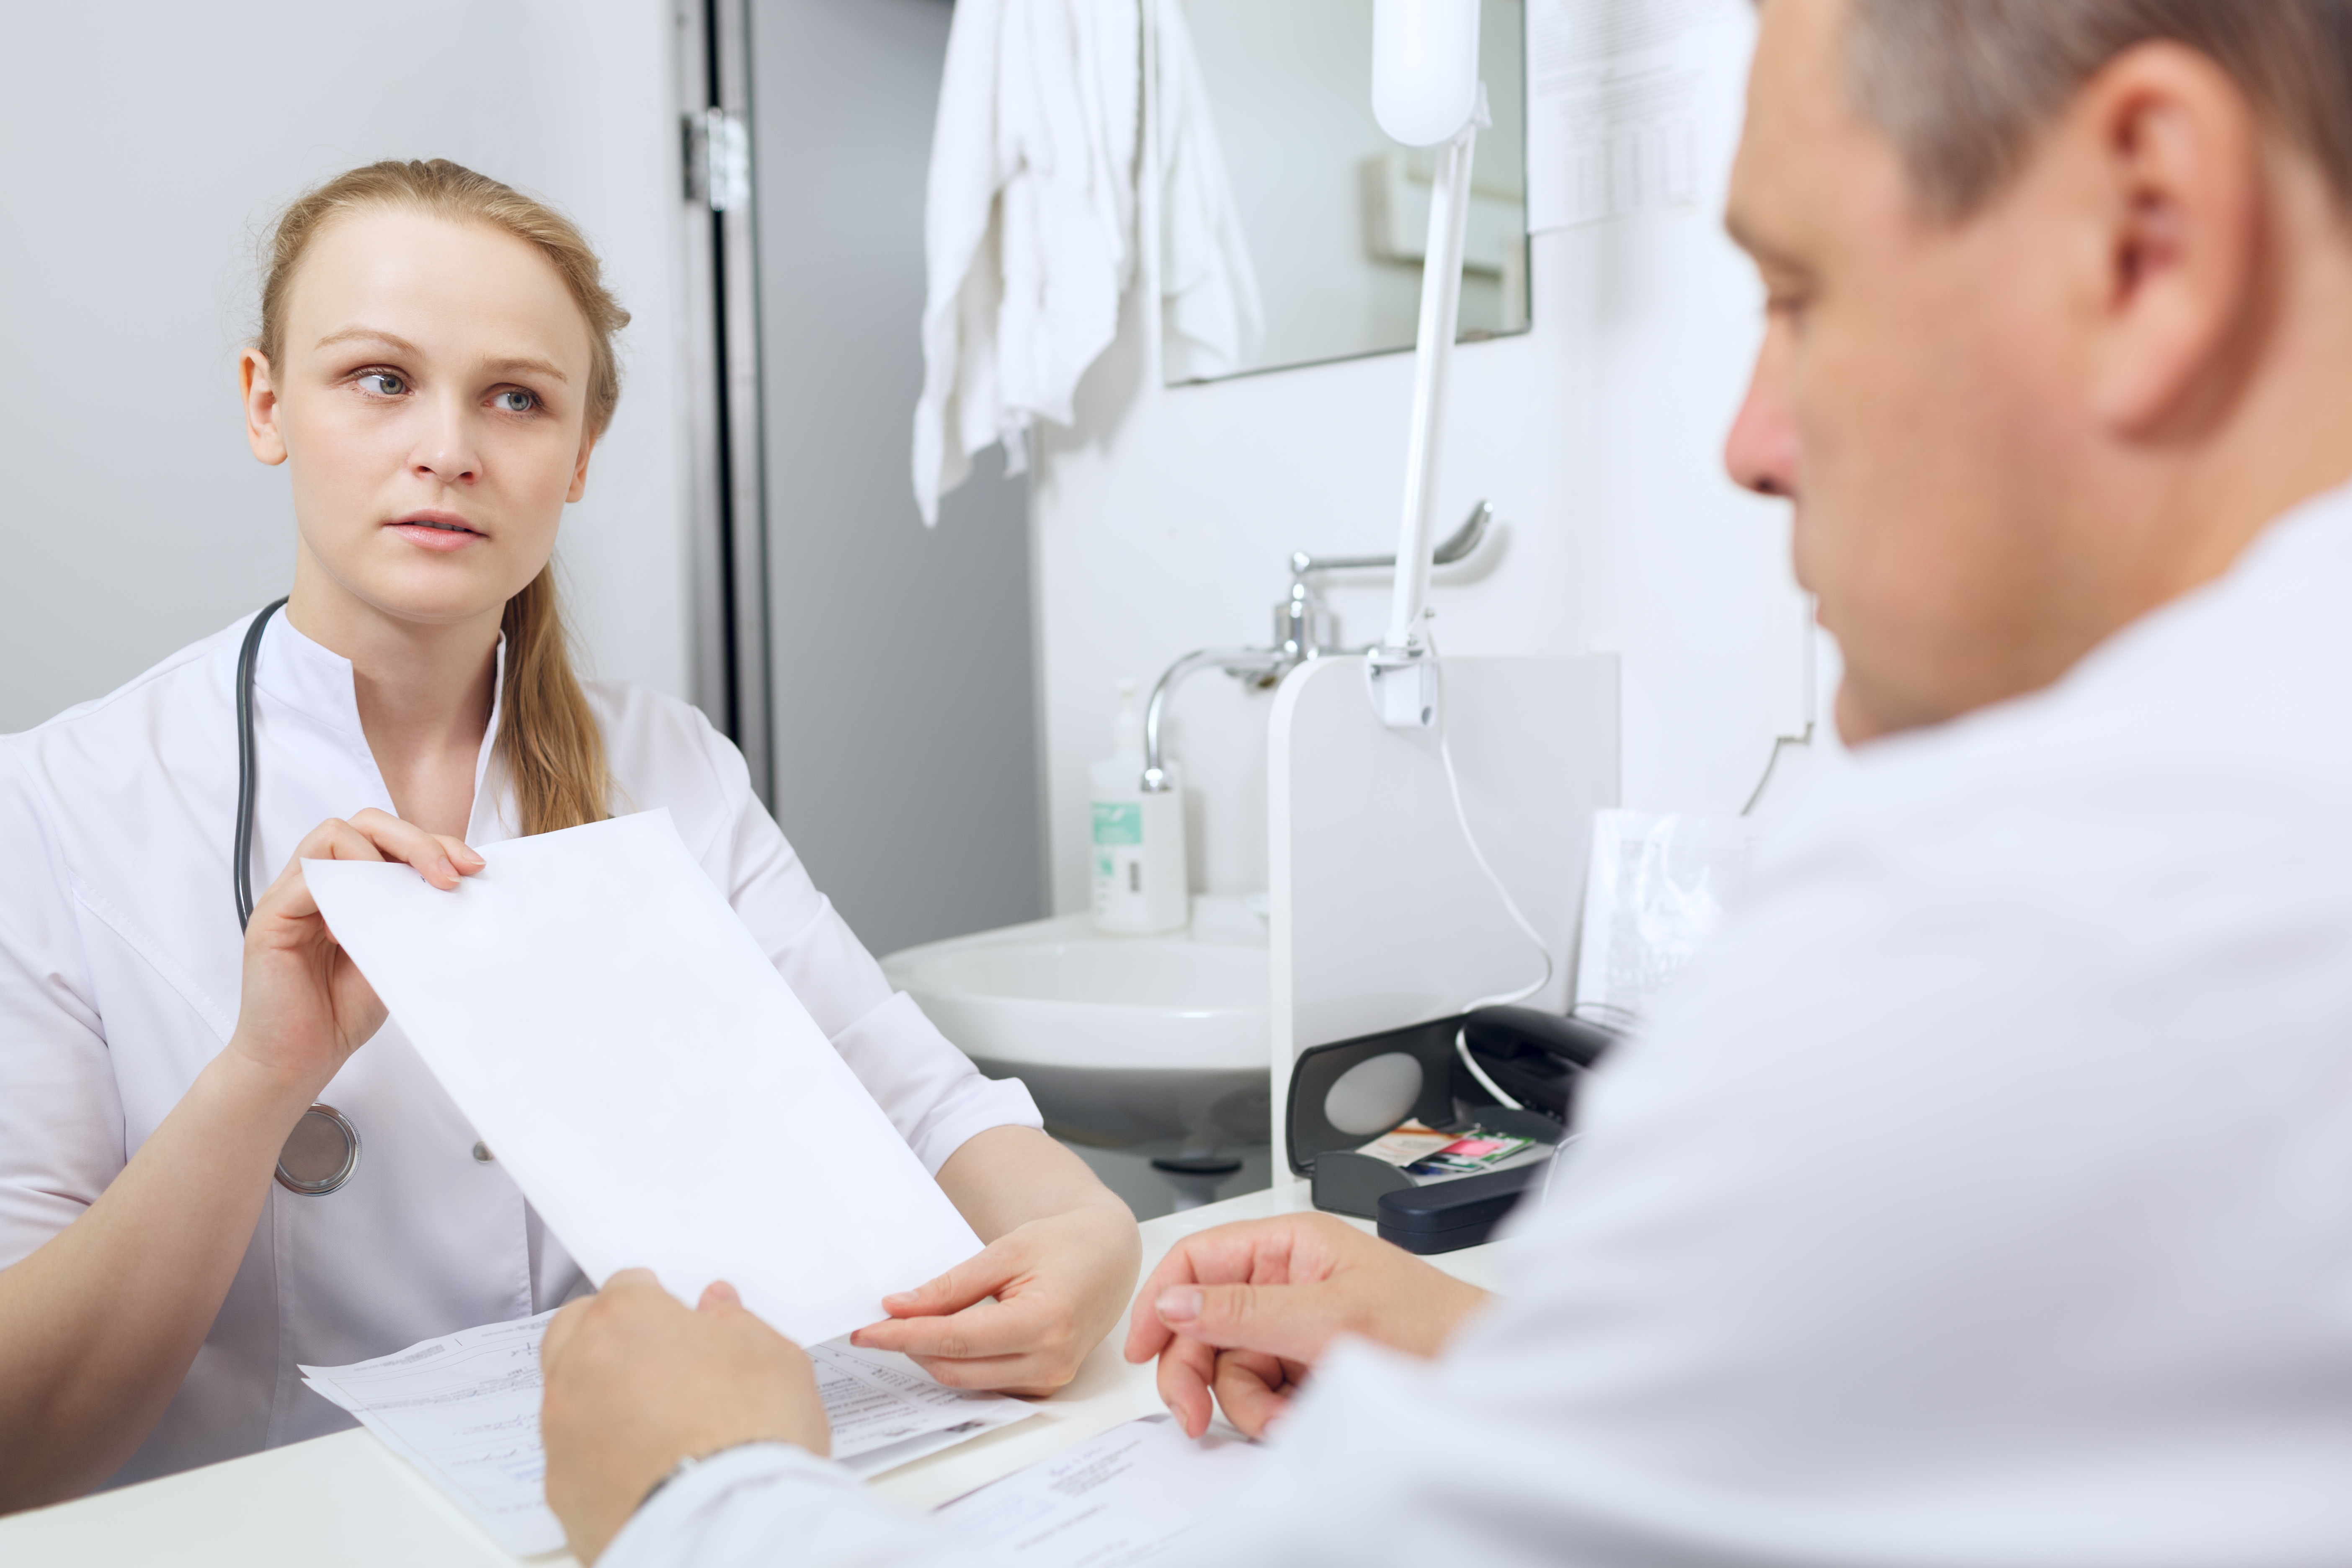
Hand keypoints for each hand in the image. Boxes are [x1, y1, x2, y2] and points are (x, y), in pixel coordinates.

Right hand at [229, 809, 481, 1101]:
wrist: (298, 1061)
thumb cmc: (345, 1010)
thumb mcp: (398, 953)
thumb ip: (416, 915)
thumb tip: (466, 885)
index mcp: (352, 884)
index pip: (392, 837)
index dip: (436, 843)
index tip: (474, 867)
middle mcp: (320, 881)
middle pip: (364, 823)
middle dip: (416, 840)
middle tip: (450, 875)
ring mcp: (291, 895)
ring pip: (333, 835)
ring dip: (381, 856)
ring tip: (410, 894)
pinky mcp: (270, 917)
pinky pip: (306, 880)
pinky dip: (341, 892)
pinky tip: (357, 928)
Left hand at [541, 1270, 826, 1564]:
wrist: (728, 1526)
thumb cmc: (754, 1435)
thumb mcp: (775, 1358)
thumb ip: (737, 1323)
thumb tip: (718, 1310)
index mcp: (626, 1321)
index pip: (628, 1287)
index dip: (660, 1304)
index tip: (681, 1324)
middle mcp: (579, 1369)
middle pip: (575, 1332)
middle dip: (608, 1337)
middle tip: (658, 1362)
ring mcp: (562, 1433)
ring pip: (568, 1397)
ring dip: (601, 1398)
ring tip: (657, 1426)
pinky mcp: (560, 1491)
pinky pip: (572, 1459)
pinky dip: (599, 1457)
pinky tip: (644, 1469)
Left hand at [851, 1198, 1138, 1394]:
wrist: (1108, 1257)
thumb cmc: (1064, 1245)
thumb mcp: (1006, 1250)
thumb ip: (953, 1284)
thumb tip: (900, 1307)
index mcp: (1045, 1321)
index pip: (956, 1339)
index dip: (904, 1335)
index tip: (867, 1329)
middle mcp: (1050, 1360)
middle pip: (956, 1367)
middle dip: (910, 1347)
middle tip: (878, 1325)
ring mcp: (1051, 1378)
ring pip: (967, 1381)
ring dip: (931, 1357)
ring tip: (906, 1328)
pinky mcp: (1046, 1385)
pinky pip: (987, 1383)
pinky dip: (958, 1364)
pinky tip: (942, 1340)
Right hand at [1122, 1213, 1488, 1437]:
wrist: (1480, 1369)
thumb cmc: (1428, 1324)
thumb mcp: (1328, 1315)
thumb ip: (1246, 1310)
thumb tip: (1174, 1301)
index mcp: (1287, 1244)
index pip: (1197, 1261)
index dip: (1160, 1301)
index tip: (1142, 1349)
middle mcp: (1284, 1279)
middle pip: (1202, 1323)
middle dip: (1198, 1372)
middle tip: (1194, 1417)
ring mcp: (1293, 1325)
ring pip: (1229, 1367)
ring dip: (1247, 1402)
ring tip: (1286, 1415)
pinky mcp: (1303, 1364)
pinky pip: (1259, 1392)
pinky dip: (1271, 1413)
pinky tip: (1300, 1416)